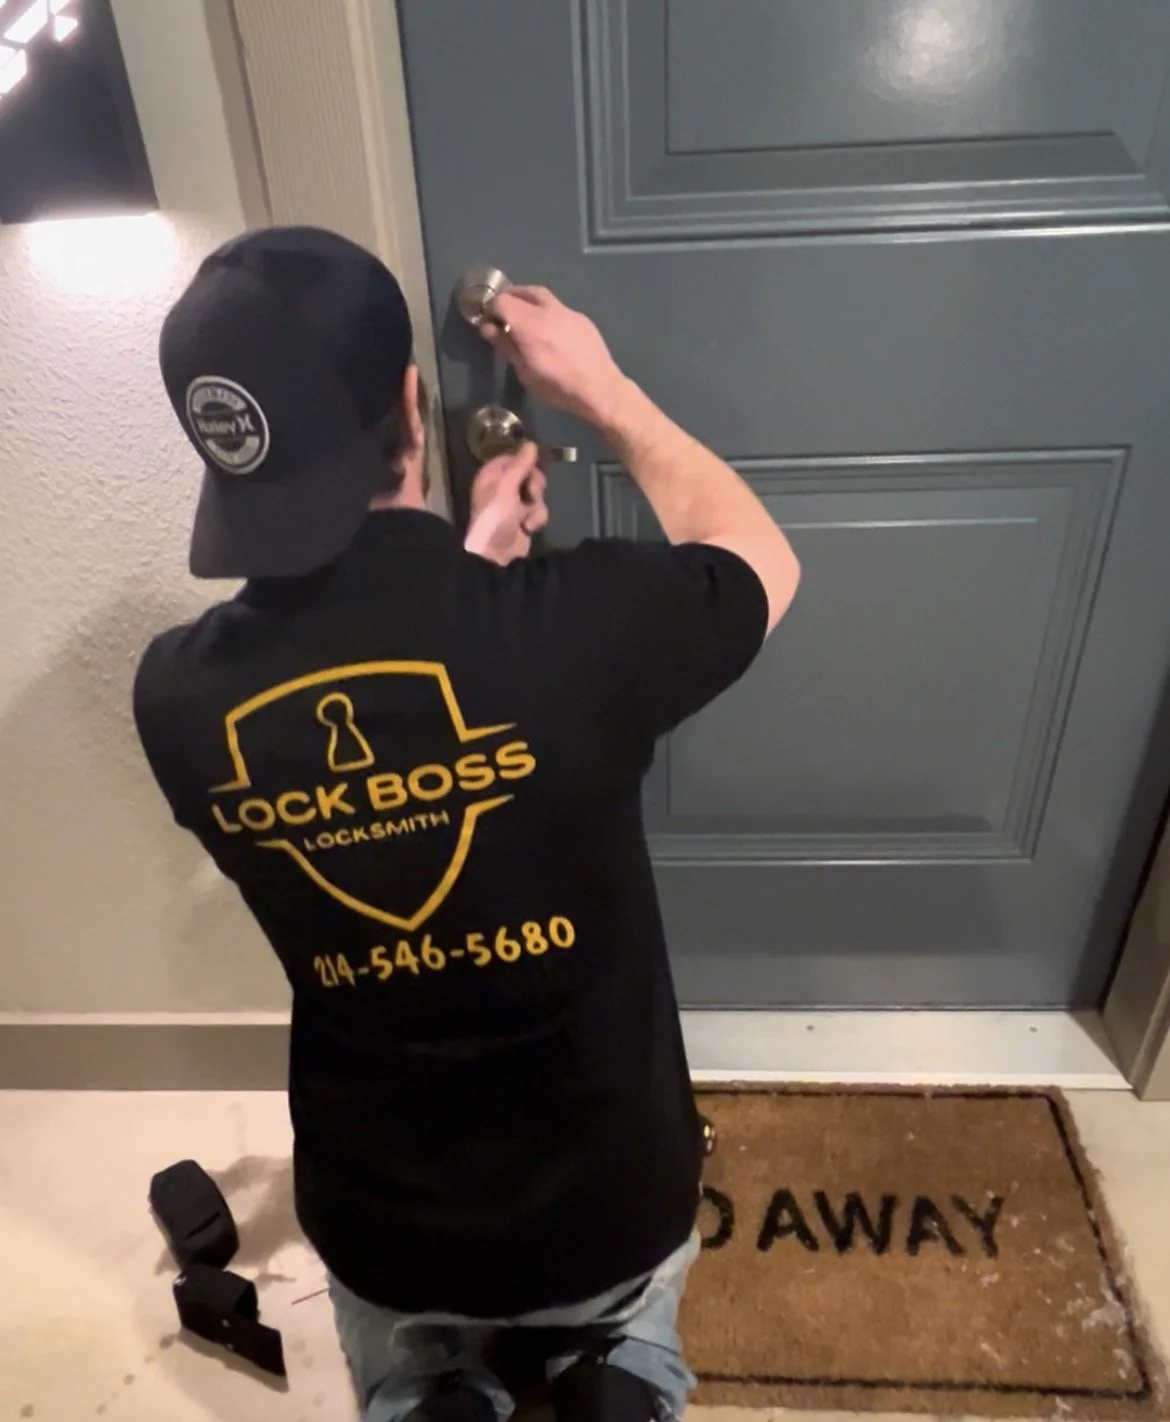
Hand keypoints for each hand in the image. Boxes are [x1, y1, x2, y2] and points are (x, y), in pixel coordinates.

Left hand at [464, 442, 548, 565]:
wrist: (496, 554)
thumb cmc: (496, 517)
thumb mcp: (506, 487)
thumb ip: (520, 464)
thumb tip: (530, 443)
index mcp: (492, 474)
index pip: (515, 458)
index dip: (526, 463)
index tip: (531, 470)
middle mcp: (503, 486)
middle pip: (530, 474)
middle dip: (535, 486)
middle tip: (530, 494)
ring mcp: (515, 503)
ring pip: (537, 493)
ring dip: (536, 506)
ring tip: (525, 517)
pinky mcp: (524, 519)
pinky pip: (539, 510)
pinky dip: (536, 519)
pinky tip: (528, 528)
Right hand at [480, 286, 629, 425]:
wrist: (600, 388)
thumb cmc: (558, 387)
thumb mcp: (525, 373)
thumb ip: (506, 346)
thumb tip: (487, 327)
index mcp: (530, 325)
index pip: (502, 301)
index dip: (491, 309)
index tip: (488, 322)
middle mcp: (548, 311)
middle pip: (522, 291)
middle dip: (508, 299)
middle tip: (502, 314)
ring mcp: (567, 311)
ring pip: (542, 295)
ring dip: (527, 301)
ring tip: (523, 317)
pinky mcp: (581, 318)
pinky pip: (558, 308)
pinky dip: (546, 312)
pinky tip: (548, 330)